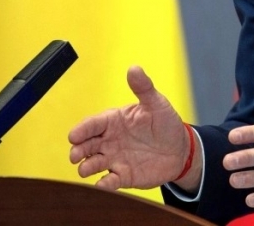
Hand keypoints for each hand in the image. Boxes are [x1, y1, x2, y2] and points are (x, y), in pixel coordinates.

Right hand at [68, 65, 196, 190]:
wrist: (180, 150)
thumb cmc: (165, 123)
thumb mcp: (156, 103)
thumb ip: (143, 88)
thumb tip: (134, 68)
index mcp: (114, 121)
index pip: (93, 124)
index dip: (82, 129)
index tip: (73, 135)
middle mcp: (110, 140)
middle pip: (87, 145)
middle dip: (78, 150)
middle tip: (75, 155)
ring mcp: (115, 159)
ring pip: (93, 163)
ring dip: (87, 167)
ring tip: (85, 169)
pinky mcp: (123, 176)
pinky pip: (110, 181)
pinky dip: (104, 184)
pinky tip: (102, 184)